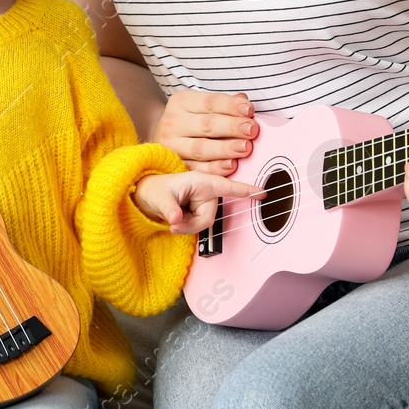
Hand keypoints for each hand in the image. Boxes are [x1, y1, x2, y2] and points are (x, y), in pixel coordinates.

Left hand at [132, 171, 264, 233]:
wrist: (146, 196)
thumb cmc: (154, 189)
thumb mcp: (158, 198)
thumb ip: (168, 208)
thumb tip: (176, 219)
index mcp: (201, 182)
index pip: (227, 187)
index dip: (246, 190)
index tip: (262, 192)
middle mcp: (205, 192)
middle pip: (210, 217)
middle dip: (191, 224)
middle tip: (174, 223)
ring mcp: (203, 202)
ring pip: (204, 224)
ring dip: (187, 226)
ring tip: (173, 218)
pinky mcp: (199, 211)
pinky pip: (199, 226)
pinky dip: (186, 227)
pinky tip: (177, 219)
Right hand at [153, 89, 258, 175]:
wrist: (165, 137)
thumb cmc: (190, 119)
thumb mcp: (201, 104)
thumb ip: (224, 104)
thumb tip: (243, 102)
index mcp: (181, 102)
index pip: (210, 103)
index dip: (231, 106)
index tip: (249, 110)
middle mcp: (173, 123)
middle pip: (207, 125)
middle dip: (232, 127)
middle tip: (252, 130)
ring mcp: (172, 146)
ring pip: (202, 149)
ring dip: (226, 149)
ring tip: (245, 148)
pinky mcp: (176, 165)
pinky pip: (198, 169)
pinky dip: (216, 169)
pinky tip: (231, 166)